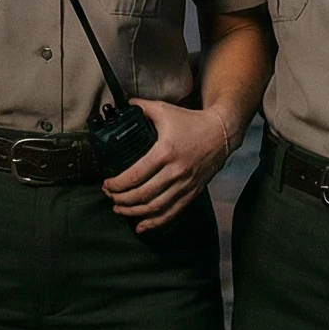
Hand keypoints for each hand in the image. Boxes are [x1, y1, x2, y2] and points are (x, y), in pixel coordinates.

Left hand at [102, 98, 238, 232]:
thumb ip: (142, 107)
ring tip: (119, 209)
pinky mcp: (193, 192)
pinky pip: (172, 212)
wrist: (221, 133)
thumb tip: (123, 104)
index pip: (136, 175)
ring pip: (155, 207)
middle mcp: (176, 171)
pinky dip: (155, 222)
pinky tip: (141, 226)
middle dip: (121, 199)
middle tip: (110, 196)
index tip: (107, 184)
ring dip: (134, 212)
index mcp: (166, 152)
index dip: (118, 184)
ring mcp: (185, 184)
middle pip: (143, 194)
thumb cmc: (192, 122)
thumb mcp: (165, 110)